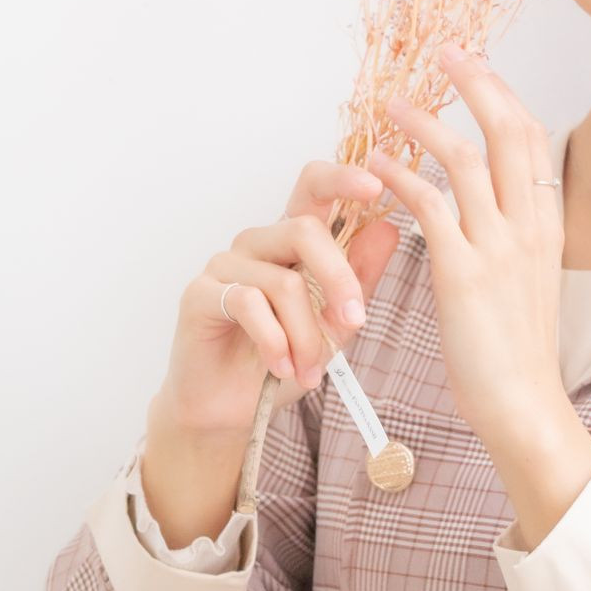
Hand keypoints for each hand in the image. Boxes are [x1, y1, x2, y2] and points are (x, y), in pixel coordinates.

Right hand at [155, 155, 402, 443]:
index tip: (374, 186)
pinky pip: (249, 304)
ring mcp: (225, 265)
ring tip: (309, 370)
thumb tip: (389, 229)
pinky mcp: (200, 294)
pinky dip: (275, 341)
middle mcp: (257, 244)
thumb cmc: (281, 362)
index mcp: (290, 242)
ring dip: (307, 334)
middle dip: (339, 278)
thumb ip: (358, 279)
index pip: (311, 188)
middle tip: (355, 322)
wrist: (231, 412)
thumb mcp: (334, 325)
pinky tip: (280, 367)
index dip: (341, 178)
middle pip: (305, 229)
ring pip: (284, 281)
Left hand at [367, 43, 590, 499]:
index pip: (533, 139)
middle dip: (476, 83)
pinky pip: (430, 207)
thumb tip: (498, 202)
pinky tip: (376, 167)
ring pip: (466, 159)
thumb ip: (517, 235)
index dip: (504, 95)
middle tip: (444, 53)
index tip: (476, 66)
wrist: (523, 406)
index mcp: (548, 225)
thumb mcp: (531, 281)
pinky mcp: (464, 273)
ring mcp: (500, 247)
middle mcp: (531, 227)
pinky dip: (401, 178)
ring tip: (392, 107)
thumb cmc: (518, 352)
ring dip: (426, 125)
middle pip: (510, 131)